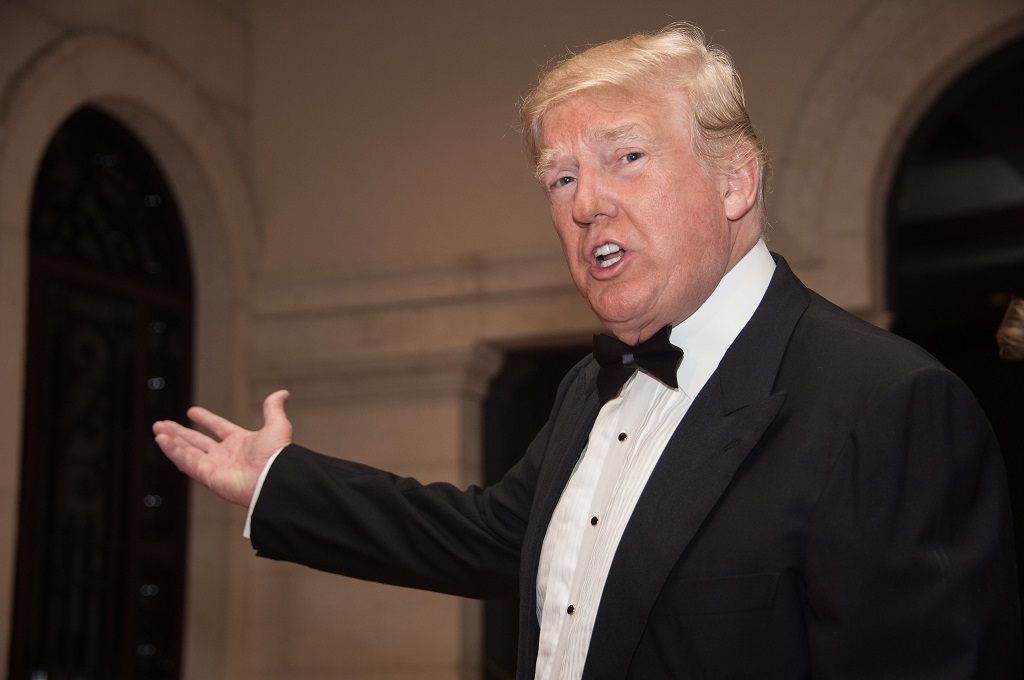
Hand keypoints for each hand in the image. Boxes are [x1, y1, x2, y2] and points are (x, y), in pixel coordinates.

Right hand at [152, 390, 293, 506]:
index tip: (192, 412)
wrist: (275, 478)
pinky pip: (186, 461)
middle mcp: (226, 455)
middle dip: (179, 432)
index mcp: (240, 442)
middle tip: (162, 424)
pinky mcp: (208, 476)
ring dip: (172, 441)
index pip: (218, 427)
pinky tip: (162, 440)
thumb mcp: (277, 425)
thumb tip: (282, 393)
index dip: (205, 419)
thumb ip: (273, 408)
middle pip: (197, 441)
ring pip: (188, 451)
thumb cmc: (278, 456)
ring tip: (158, 429)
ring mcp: (216, 466)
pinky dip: (173, 451)